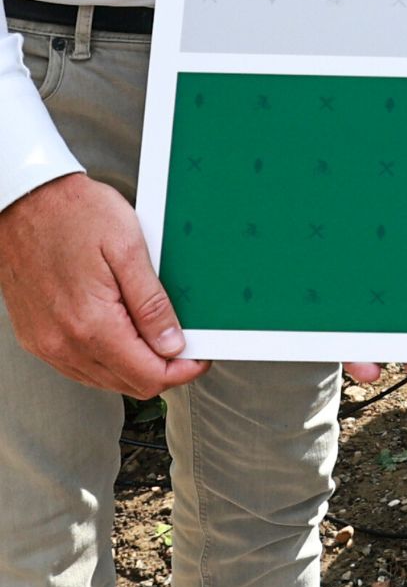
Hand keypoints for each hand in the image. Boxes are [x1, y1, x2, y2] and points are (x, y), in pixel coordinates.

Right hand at [0, 174, 208, 394]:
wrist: (27, 203)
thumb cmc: (75, 215)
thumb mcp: (129, 249)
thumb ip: (151, 303)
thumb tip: (172, 343)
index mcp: (91, 323)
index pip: (146, 375)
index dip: (181, 370)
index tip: (199, 357)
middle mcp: (62, 342)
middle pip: (126, 383)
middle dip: (161, 368)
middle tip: (184, 342)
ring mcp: (46, 343)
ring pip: (102, 379)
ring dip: (134, 365)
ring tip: (155, 333)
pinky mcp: (37, 337)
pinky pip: (78, 366)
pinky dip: (106, 358)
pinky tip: (121, 333)